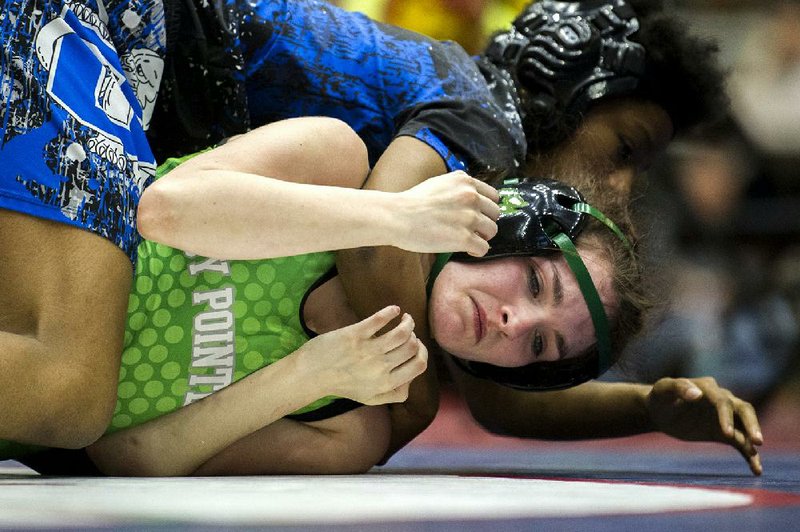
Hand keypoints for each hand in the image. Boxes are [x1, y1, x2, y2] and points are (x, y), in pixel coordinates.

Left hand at [301, 306, 427, 404]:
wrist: (311, 374)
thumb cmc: (341, 385)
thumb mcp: (370, 398)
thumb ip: (393, 394)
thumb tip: (411, 381)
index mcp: (386, 383)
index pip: (419, 366)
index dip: (422, 353)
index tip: (415, 346)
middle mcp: (380, 368)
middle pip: (413, 347)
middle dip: (415, 336)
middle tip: (408, 332)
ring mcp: (368, 350)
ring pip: (402, 332)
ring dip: (408, 322)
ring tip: (405, 318)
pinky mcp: (355, 335)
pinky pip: (380, 319)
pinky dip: (391, 312)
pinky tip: (394, 310)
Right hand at [395, 171, 499, 256]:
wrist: (397, 216)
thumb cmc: (411, 202)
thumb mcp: (438, 183)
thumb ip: (458, 188)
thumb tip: (471, 198)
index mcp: (465, 181)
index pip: (493, 196)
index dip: (486, 208)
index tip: (477, 216)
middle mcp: (471, 197)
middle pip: (494, 214)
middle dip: (484, 223)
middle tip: (470, 230)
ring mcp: (469, 218)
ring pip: (491, 231)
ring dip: (481, 237)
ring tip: (466, 240)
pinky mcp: (464, 238)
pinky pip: (483, 248)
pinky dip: (476, 251)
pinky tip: (465, 250)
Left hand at [646, 377, 763, 474]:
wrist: (659, 411)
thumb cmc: (660, 396)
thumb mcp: (663, 389)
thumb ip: (678, 388)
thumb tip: (697, 394)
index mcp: (708, 388)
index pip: (723, 401)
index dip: (726, 416)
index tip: (727, 433)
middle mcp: (722, 400)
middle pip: (744, 410)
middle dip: (751, 425)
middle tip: (757, 441)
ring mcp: (725, 417)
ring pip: (745, 427)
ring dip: (752, 442)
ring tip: (756, 462)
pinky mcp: (724, 433)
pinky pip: (741, 443)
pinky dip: (749, 455)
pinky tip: (756, 470)